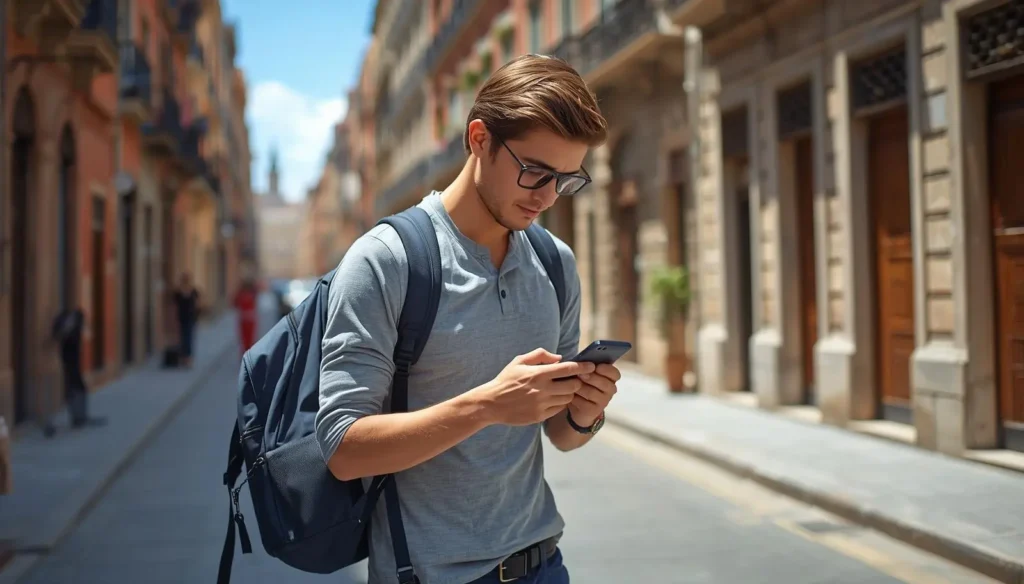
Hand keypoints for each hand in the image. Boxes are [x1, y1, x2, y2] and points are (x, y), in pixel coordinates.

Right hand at [472, 348, 596, 426]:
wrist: (491, 403)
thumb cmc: (506, 380)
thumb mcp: (519, 361)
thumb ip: (540, 355)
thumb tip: (559, 358)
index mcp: (538, 373)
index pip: (568, 369)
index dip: (583, 367)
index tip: (591, 365)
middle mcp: (542, 389)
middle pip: (573, 386)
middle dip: (577, 382)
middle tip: (573, 379)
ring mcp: (541, 404)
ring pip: (567, 399)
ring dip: (568, 393)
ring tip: (561, 389)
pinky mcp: (539, 416)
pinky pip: (558, 409)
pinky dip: (559, 404)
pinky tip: (552, 399)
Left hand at [568, 363, 620, 426]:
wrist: (578, 405)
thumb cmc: (582, 383)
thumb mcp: (585, 372)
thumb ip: (586, 366)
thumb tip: (581, 361)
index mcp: (611, 378)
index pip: (615, 373)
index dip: (606, 369)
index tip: (596, 366)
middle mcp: (610, 390)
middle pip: (603, 383)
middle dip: (590, 377)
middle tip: (579, 374)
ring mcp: (603, 402)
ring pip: (591, 392)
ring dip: (579, 387)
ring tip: (570, 383)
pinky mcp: (594, 411)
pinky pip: (583, 402)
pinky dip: (574, 397)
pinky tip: (569, 394)